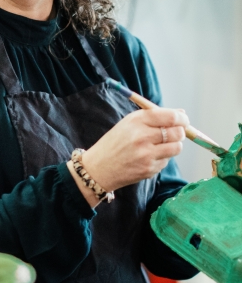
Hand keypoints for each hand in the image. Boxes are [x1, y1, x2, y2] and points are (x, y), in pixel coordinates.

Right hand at [72, 107, 188, 199]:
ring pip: (176, 147)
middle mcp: (142, 136)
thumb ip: (153, 117)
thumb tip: (181, 113)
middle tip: (175, 133)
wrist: (98, 168)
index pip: (170, 116)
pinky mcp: (149, 169)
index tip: (183, 119)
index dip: (181, 118)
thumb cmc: (114, 143)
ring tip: (160, 146)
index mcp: (136, 121)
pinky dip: (162, 158)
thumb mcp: (128, 124)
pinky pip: (167, 161)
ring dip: (173, 146)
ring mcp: (146, 154)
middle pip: (177, 132)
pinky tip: (148, 157)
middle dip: (180, 132)